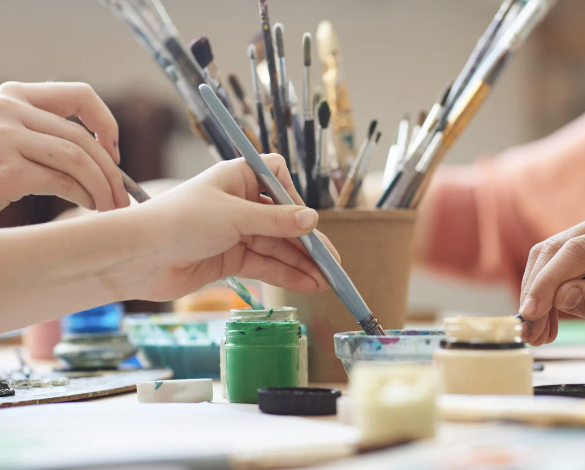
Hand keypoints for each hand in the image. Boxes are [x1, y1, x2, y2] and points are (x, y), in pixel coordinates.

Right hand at [0, 82, 128, 210]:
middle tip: (123, 197)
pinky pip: (63, 181)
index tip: (114, 154)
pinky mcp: (4, 169)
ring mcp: (2, 136)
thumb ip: (40, 136)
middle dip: (111, 170)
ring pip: (79, 158)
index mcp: (10, 96)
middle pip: (82, 137)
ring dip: (103, 186)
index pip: (79, 95)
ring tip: (111, 207)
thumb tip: (102, 155)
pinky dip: (86, 196)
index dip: (106, 125)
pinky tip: (90, 208)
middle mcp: (5, 107)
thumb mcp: (7, 140)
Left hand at [116, 154, 339, 301]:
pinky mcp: (229, 258)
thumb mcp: (235, 217)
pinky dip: (285, 274)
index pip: (278, 178)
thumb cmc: (180, 221)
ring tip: (326, 281)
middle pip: (283, 220)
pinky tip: (307, 284)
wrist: (137, 256)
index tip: (306, 220)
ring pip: (277, 246)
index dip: (294, 197)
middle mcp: (239, 203)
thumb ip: (277, 221)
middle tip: (333, 263)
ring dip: (300, 263)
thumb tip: (313, 220)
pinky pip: (265, 265)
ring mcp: (235, 232)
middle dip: (307, 242)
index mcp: (238, 178)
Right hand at [518, 203, 584, 344]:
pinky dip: (547, 292)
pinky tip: (546, 322)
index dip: (549, 282)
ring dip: (537, 295)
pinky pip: (556, 262)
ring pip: (549, 256)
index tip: (531, 313)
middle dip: (537, 293)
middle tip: (529, 334)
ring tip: (537, 335)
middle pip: (556, 251)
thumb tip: (560, 297)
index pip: (578, 251)